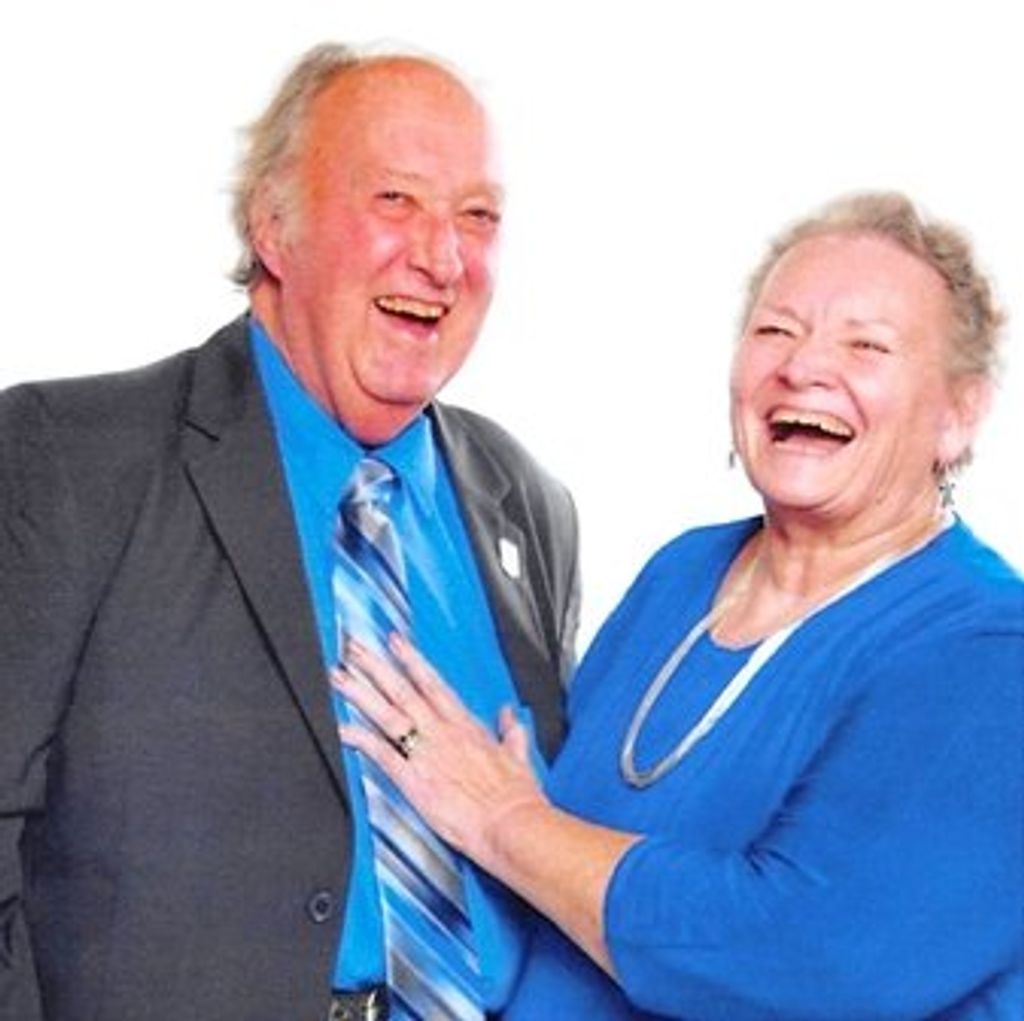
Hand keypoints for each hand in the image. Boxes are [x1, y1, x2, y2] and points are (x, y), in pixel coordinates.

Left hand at [332, 634, 548, 864]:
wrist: (510, 823)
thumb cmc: (515, 796)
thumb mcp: (517, 755)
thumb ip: (511, 732)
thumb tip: (510, 716)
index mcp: (465, 724)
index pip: (431, 682)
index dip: (410, 659)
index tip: (394, 641)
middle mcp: (441, 731)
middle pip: (401, 690)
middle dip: (375, 666)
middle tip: (354, 647)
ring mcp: (425, 753)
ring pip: (386, 713)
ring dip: (360, 693)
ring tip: (338, 676)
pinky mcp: (413, 779)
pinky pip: (379, 753)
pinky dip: (359, 739)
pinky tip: (340, 729)